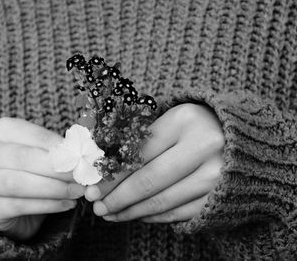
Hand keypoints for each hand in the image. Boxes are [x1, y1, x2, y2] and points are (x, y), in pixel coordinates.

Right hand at [0, 118, 84, 240]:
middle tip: (81, 177)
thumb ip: (61, 152)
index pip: (34, 136)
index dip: (61, 148)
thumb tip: (86, 156)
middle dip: (57, 168)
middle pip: (23, 157)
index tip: (83, 158)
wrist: (13, 204)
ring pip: (17, 183)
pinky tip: (66, 205)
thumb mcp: (45, 155)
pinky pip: (18, 205)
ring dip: (53, 188)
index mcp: (2, 130)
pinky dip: (47, 205)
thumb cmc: (33, 170)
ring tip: (77, 192)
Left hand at [85, 104, 224, 222]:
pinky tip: (135, 215)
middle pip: (147, 181)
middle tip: (96, 206)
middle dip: (116, 197)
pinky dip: (152, 216)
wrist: (245, 139)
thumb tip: (103, 165)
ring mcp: (215, 176)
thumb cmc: (196, 125)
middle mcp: (203, 147)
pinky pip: (177, 213)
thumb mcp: (169, 119)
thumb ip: (138, 138)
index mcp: (184, 120)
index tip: (91, 187)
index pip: (137, 153)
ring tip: (109, 214)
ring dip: (130, 211)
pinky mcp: (219, 197)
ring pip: (161, 201)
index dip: (111, 175)